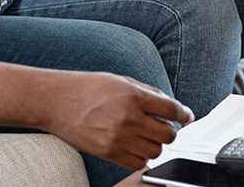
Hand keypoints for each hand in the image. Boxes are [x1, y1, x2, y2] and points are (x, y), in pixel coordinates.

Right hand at [41, 71, 193, 169]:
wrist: (57, 102)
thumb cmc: (87, 88)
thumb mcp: (121, 81)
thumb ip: (149, 93)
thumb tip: (172, 106)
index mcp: (133, 96)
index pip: (172, 109)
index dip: (184, 114)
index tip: (186, 117)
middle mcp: (128, 118)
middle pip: (168, 134)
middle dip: (170, 130)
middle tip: (163, 126)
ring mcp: (118, 138)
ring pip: (156, 151)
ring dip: (156, 144)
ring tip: (146, 135)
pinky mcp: (108, 153)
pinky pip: (138, 163)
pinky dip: (142, 156)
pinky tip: (135, 145)